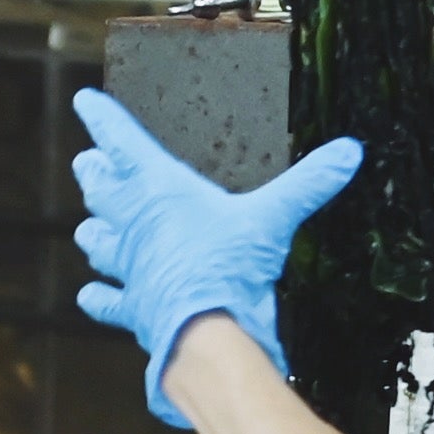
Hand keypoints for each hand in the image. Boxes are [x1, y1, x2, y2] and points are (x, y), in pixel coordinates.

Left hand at [70, 90, 360, 430]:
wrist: (207, 332)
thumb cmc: (230, 267)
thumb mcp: (274, 218)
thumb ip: (309, 183)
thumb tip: (348, 152)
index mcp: (160, 190)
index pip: (121, 141)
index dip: (102, 119)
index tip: (85, 101)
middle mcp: (134, 223)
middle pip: (99, 188)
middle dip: (95, 173)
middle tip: (88, 162)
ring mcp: (128, 266)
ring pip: (96, 241)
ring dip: (94, 230)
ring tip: (91, 225)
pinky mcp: (132, 306)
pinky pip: (106, 300)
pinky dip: (99, 296)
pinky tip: (92, 295)